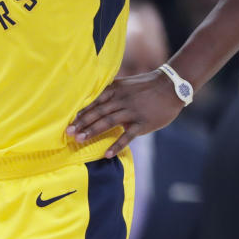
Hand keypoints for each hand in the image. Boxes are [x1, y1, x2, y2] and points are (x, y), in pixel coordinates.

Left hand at [67, 70, 184, 157]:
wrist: (170, 87)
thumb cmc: (145, 86)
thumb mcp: (124, 84)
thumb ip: (109, 92)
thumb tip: (92, 99)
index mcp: (115, 90)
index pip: (94, 101)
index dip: (81, 111)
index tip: (68, 120)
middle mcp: (121, 100)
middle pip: (98, 112)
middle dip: (82, 123)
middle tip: (68, 132)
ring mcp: (132, 112)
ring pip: (108, 122)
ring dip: (93, 131)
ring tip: (80, 140)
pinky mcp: (143, 124)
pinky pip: (127, 136)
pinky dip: (117, 145)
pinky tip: (107, 154)